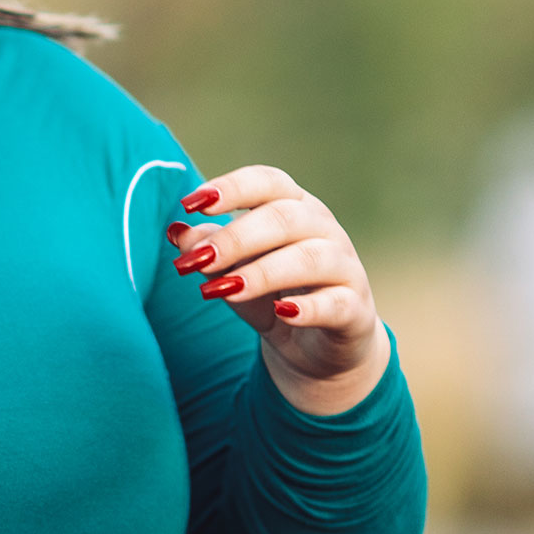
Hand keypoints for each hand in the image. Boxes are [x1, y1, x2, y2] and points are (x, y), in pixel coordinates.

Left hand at [166, 164, 391, 415]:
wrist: (319, 351)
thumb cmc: (272, 296)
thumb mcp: (233, 272)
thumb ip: (210, 250)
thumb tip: (178, 232)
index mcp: (294, 207)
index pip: (268, 182)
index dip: (232, 188)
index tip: (190, 204)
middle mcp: (323, 229)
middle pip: (283, 218)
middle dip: (236, 238)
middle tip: (198, 259)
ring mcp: (344, 267)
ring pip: (309, 257)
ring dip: (262, 272)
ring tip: (223, 289)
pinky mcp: (354, 310)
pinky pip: (335, 303)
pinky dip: (308, 307)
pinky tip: (282, 312)